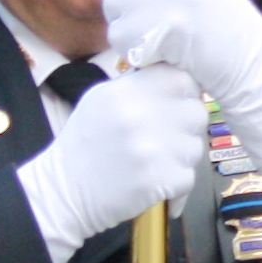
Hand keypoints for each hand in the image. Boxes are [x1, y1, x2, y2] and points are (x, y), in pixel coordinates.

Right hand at [16, 62, 206, 262]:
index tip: (173, 104)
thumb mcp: (101, 98)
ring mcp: (153, 150)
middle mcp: (141, 116)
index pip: (182, 79)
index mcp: (126, 92)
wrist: (64, 191)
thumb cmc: (85, 143)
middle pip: (196, 112)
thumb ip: (137, 83)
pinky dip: (176, 183)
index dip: (183, 92)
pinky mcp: (160, 181)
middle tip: (166, 136)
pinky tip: (156, 181)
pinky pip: (189, 177)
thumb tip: (173, 71)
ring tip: (156, 160)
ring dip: (182, 155)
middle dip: (186, 124)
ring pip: (195, 146)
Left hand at [96, 0, 261, 177]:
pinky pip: (123, 43)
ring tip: (166, 47)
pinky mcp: (167, 26)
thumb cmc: (224, 38)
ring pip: (115, 20)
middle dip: (127, 19)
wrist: (257, 70)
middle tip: (160, 34)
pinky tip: (166, 59)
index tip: (144, 11)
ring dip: (132, 42)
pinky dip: (138, 57)